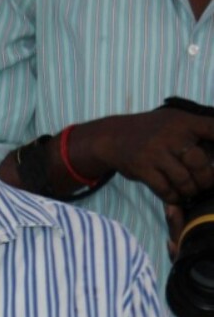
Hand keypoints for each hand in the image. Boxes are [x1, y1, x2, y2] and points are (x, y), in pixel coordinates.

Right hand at [81, 108, 213, 204]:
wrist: (113, 137)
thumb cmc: (151, 130)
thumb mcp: (174, 121)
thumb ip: (196, 130)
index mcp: (185, 122)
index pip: (213, 129)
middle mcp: (172, 137)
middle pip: (200, 163)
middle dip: (207, 178)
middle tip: (207, 183)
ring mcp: (156, 154)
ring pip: (183, 179)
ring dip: (191, 190)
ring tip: (192, 191)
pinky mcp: (143, 169)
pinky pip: (164, 189)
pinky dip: (173, 196)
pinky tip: (176, 196)